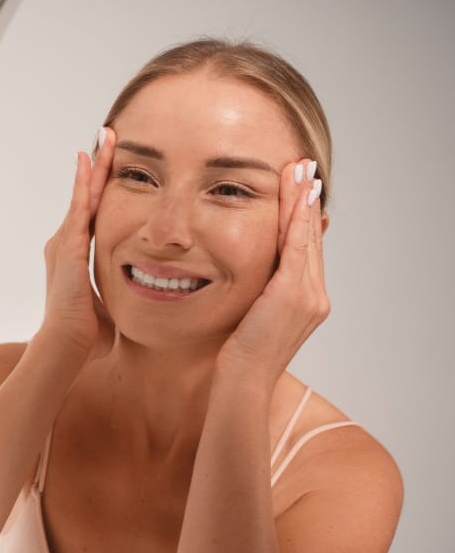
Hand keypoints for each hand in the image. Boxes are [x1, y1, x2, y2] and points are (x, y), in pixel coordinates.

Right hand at [39, 127, 116, 366]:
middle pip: (84, 196)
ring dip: (94, 166)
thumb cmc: (86, 336)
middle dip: (96, 167)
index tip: (109, 166)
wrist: (66, 344)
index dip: (99, 188)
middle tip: (107, 137)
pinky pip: (78, 206)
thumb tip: (140, 306)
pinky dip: (84, 182)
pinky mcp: (68, 246)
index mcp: (71, 256)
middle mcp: (63, 243)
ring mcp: (63, 242)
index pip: (90, 213)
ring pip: (82, 194)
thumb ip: (117, 298)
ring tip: (104, 138)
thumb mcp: (106, 308)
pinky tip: (90, 159)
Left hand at [217, 159, 327, 391]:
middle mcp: (315, 296)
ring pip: (307, 237)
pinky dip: (297, 219)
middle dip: (307, 200)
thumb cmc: (237, 360)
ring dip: (303, 200)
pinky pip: (298, 247)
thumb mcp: (249, 320)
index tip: (299, 188)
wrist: (243, 385)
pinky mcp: (292, 294)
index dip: (303, 218)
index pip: (306, 250)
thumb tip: (247, 278)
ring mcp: (308, 296)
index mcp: (306, 302)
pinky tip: (296, 196)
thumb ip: (256, 296)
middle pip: (311, 237)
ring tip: (301, 169)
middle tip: (304, 167)